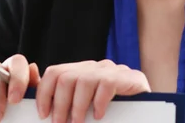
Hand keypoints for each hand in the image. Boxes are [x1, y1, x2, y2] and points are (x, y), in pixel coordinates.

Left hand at [35, 59, 150, 122]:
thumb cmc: (112, 113)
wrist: (148, 113)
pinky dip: (99, 102)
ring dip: (78, 107)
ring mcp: (112, 70)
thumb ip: (64, 98)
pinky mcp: (128, 77)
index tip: (43, 114)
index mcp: (81, 71)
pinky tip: (99, 116)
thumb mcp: (83, 106)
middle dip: (60, 104)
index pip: (55, 72)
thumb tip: (36, 81)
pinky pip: (107, 85)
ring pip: (84, 81)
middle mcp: (94, 67)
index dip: (45, 93)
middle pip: (66, 77)